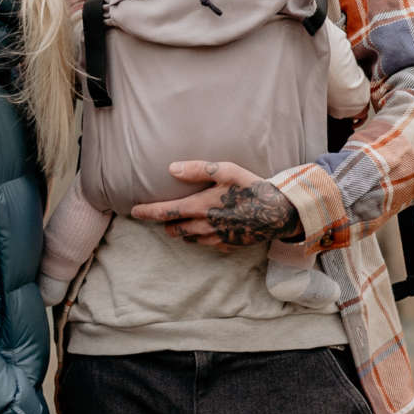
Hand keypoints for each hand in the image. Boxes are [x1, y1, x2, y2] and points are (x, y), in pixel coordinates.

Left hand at [130, 161, 300, 247]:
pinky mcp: (228, 245)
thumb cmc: (252, 187)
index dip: (147, 212)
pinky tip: (208, 230)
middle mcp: (204, 226)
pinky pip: (208, 244)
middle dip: (166, 224)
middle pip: (175, 229)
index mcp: (200, 207)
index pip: (165, 212)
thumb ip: (198, 169)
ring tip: (182, 223)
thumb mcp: (227, 170)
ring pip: (189, 239)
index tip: (134, 212)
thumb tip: (171, 169)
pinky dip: (202, 238)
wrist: (279, 213)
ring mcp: (216, 238)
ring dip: (182, 231)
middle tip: (162, 217)